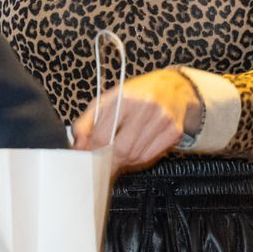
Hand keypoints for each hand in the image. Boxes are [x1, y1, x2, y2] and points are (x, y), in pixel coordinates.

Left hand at [71, 68, 194, 172]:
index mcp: (126, 98)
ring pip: (136, 156)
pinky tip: (136, 150)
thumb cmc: (137, 93)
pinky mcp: (174, 132)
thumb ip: (88, 122)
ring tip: (119, 154)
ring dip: (124, 161)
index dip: (92, 151)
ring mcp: (163, 120)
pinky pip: (151, 156)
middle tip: (101, 165)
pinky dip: (140, 159)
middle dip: (108, 161)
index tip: (88, 158)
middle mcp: (146, 108)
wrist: (172, 86)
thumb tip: (78, 144)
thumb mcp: (108, 100)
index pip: (103, 135)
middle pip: (121, 149)